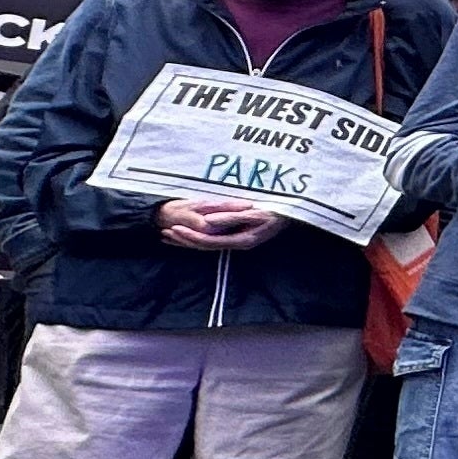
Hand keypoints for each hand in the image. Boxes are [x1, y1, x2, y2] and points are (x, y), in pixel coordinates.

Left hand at [155, 197, 279, 252]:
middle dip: (184, 240)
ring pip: (208, 245)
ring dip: (188, 241)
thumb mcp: (255, 213)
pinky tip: (189, 234)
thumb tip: (208, 222)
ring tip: (170, 236)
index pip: (209, 241)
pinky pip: (214, 239)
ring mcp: (239, 241)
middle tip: (164, 233)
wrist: (293, 213)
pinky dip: (198, 237)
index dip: (190, 236)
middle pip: (205, 246)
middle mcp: (238, 243)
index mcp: (241, 239)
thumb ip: (231, 217)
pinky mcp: (239, 236)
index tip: (173, 228)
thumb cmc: (277, 212)